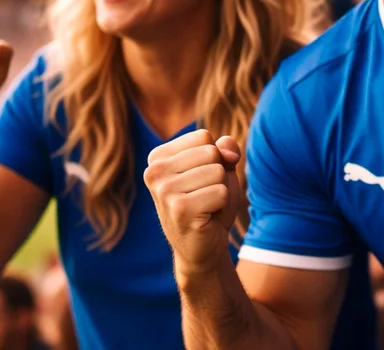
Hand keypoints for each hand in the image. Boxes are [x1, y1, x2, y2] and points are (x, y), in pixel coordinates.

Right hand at [145, 130, 244, 278]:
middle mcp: (154, 172)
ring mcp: (164, 191)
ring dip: (221, 191)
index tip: (202, 180)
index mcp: (158, 158)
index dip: (215, 157)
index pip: (203, 136)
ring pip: (218, 172)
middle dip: (219, 174)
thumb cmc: (209, 203)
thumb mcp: (219, 168)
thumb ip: (225, 148)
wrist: (202, 248)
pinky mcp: (179, 209)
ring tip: (206, 206)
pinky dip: (222, 205)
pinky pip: (221, 192)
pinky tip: (207, 217)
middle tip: (205, 196)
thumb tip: (228, 152)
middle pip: (211, 152)